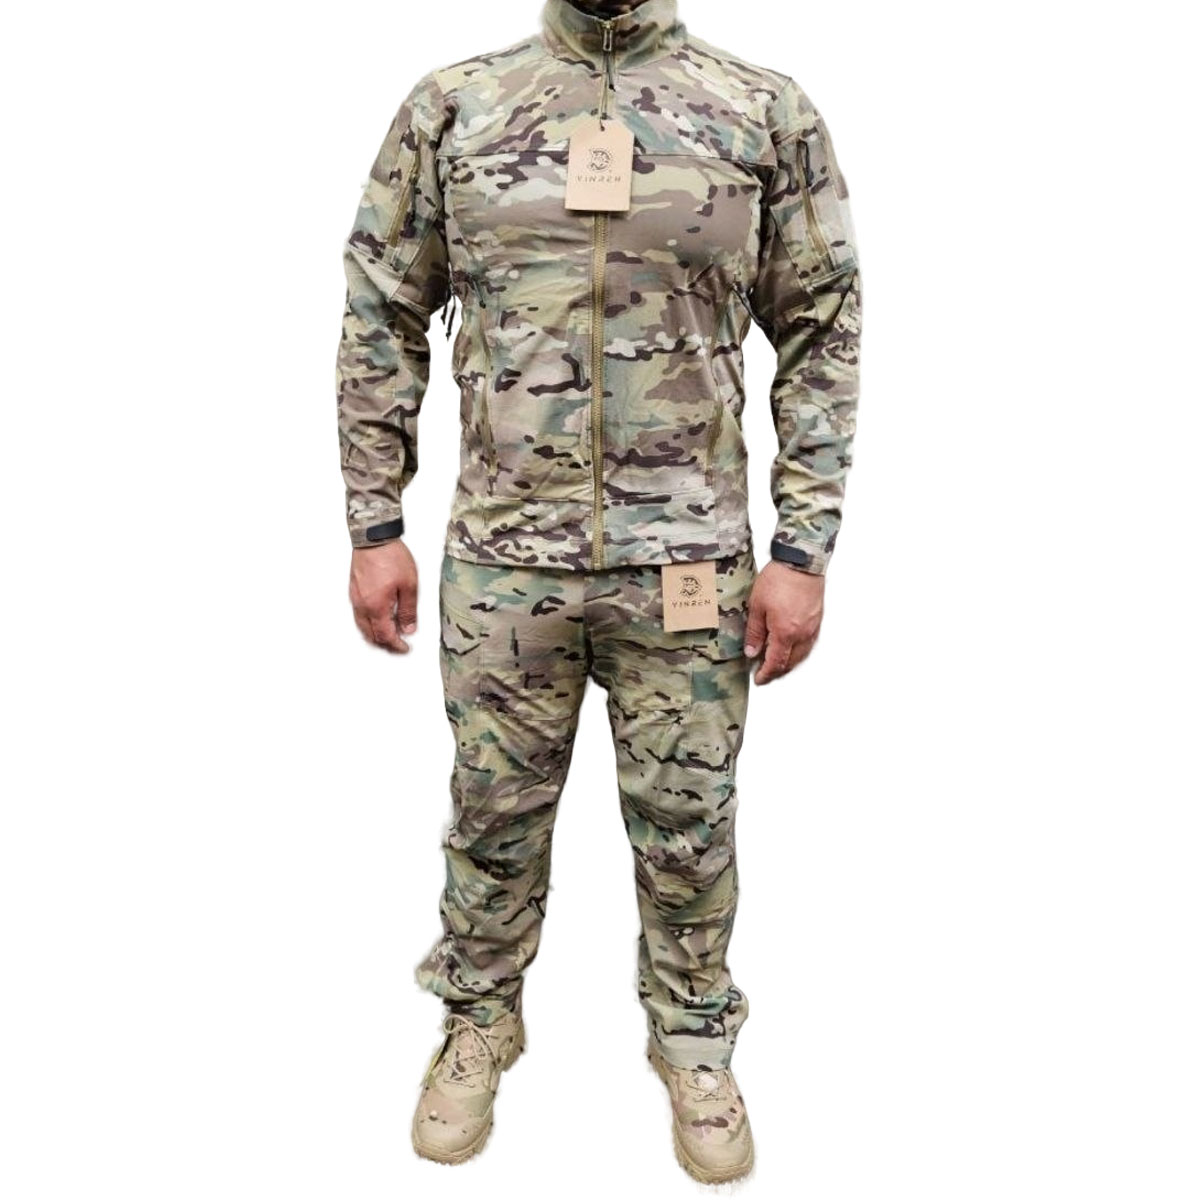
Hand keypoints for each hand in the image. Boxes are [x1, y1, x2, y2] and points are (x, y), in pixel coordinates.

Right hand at [349, 540, 418, 652]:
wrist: (373, 538)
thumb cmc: (390, 557)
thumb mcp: (409, 585)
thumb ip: (408, 610)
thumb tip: (408, 628)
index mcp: (376, 607)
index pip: (385, 636)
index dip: (396, 645)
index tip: (404, 647)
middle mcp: (362, 606)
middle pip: (371, 635)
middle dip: (385, 643)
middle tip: (398, 644)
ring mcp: (356, 598)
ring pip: (362, 626)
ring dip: (375, 634)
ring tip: (388, 634)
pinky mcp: (354, 590)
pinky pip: (358, 615)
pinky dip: (368, 623)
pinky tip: (376, 619)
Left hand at [743, 561, 824, 684]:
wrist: (802, 563)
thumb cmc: (779, 580)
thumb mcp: (757, 606)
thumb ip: (754, 632)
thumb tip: (752, 652)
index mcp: (785, 633)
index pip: (776, 663)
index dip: (766, 674)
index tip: (759, 678)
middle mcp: (801, 635)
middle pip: (790, 662)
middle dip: (777, 671)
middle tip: (765, 672)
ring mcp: (811, 627)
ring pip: (801, 655)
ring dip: (789, 662)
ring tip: (777, 662)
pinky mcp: (817, 619)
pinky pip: (809, 644)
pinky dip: (799, 651)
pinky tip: (792, 647)